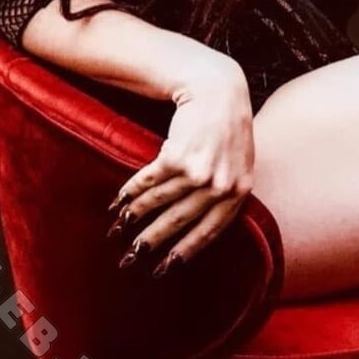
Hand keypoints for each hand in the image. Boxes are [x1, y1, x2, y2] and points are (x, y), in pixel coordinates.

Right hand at [107, 57, 254, 274]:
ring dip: (134, 217)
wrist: (218, 89)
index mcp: (239, 191)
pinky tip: (119, 200)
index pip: (209, 232)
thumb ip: (226, 192)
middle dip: (150, 242)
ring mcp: (199, 172)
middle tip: (129, 258)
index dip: (184, 252)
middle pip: (179, 222)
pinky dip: (130, 192)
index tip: (163, 269)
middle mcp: (220, 186)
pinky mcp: (177, 156)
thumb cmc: (228, 127)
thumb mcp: (239, 162)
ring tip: (118, 227)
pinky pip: (148, 181)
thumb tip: (198, 228)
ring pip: (159, 203)